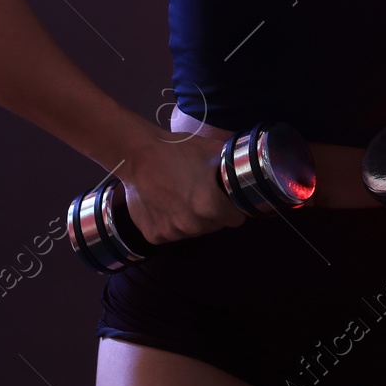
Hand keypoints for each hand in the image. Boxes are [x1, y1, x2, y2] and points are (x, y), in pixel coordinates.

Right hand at [115, 135, 249, 244]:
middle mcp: (191, 224)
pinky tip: (165, 203)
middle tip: (200, 193)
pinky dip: (170, 223)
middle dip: (213, 213)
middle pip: (215, 226)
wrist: (137, 155)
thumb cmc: (176, 150)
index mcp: (209, 206)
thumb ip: (233, 166)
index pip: (236, 219)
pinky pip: (171, 234)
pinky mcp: (154, 235)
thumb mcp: (213, 150)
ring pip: (193, 231)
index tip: (227, 200)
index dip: (234, 208)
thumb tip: (248, 170)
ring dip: (192, 219)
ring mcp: (171, 232)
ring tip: (181, 196)